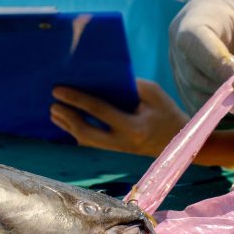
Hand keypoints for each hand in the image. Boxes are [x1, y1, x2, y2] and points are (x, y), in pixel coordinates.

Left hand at [49, 80, 189, 157]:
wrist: (181, 142)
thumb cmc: (167, 112)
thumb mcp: (153, 93)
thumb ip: (129, 85)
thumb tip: (102, 79)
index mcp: (133, 127)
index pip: (98, 110)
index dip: (76, 99)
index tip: (58, 90)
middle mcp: (122, 143)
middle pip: (86, 134)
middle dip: (66, 119)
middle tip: (52, 105)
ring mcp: (118, 152)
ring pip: (86, 142)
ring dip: (68, 127)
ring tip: (54, 113)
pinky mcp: (116, 154)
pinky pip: (92, 145)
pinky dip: (77, 134)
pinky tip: (67, 124)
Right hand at [169, 0, 233, 111]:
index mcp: (193, 20)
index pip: (193, 45)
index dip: (219, 65)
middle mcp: (178, 47)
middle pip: (194, 77)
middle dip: (227, 89)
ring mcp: (180, 71)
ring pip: (197, 98)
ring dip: (228, 104)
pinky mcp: (189, 91)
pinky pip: (202, 110)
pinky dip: (225, 114)